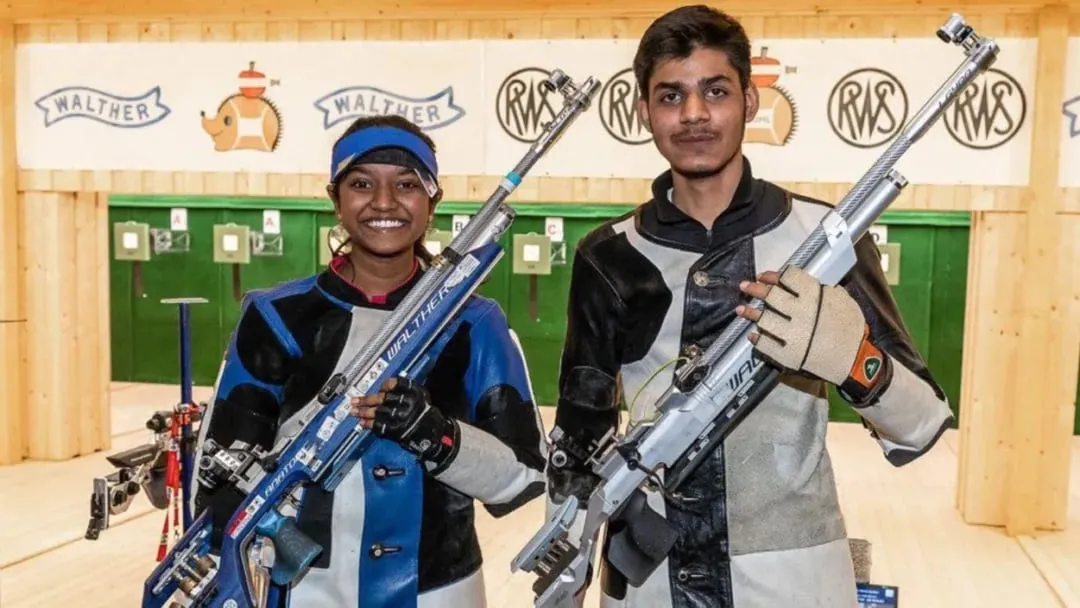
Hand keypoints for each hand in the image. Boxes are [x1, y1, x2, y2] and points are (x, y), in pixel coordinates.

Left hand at [351, 378, 459, 467]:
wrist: (433, 434)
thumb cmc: (424, 414)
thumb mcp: (420, 396)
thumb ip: (404, 390)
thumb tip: (383, 389)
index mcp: (413, 392)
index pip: (395, 384)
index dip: (385, 386)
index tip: (380, 388)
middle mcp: (406, 403)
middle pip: (381, 399)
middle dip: (365, 400)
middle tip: (354, 400)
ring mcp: (400, 417)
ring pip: (377, 412)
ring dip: (363, 412)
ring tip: (353, 411)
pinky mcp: (396, 430)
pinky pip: (378, 425)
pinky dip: (368, 424)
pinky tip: (362, 423)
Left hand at [735, 266, 888, 402]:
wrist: (857, 361)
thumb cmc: (851, 331)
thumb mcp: (843, 302)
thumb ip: (824, 290)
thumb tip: (804, 283)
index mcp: (816, 296)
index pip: (788, 278)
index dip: (772, 275)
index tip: (763, 276)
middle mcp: (802, 312)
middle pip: (771, 295)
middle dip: (754, 288)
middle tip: (745, 286)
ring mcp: (794, 334)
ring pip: (764, 319)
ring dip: (751, 313)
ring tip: (742, 310)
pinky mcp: (789, 354)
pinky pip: (766, 345)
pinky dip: (757, 339)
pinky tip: (753, 335)